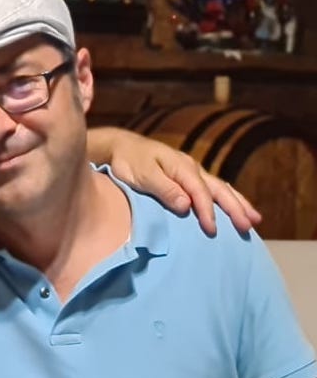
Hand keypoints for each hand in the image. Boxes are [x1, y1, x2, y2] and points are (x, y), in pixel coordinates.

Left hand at [99, 128, 261, 235]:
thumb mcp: (143, 176)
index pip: (200, 193)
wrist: (121, 146)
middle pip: (219, 189)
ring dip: (238, 203)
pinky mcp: (187, 176)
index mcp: (182, 167)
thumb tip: (187, 206)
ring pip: (221, 188)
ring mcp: (192, 171)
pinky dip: (227, 198)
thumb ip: (164, 190)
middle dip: (235, 208)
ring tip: (255, 219)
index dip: (208, 212)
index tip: (212, 231)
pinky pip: (213, 188)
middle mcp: (192, 168)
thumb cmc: (129, 162)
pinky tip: (236, 206)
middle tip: (249, 227)